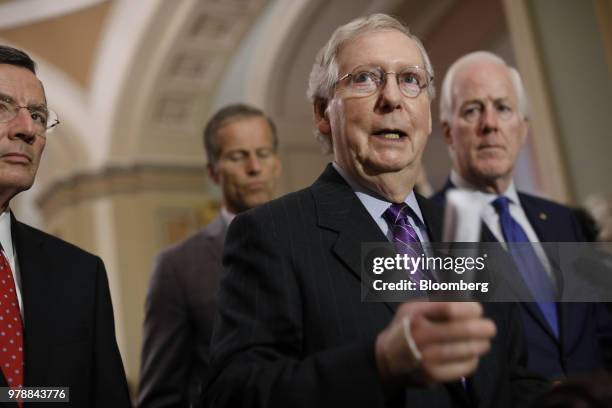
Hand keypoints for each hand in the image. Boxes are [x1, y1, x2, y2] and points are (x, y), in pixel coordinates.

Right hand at [375, 302, 495, 385]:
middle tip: (490, 328)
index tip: (478, 310)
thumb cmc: (404, 329)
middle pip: (461, 330)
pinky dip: (472, 361)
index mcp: (416, 316)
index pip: (449, 309)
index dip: (469, 309)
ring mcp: (427, 358)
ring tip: (484, 342)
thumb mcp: (411, 308)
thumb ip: (435, 302)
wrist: (387, 359)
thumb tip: (464, 299)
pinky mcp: (433, 375)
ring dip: (480, 345)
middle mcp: (421, 336)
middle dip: (482, 328)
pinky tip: (471, 356)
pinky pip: (463, 368)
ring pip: (465, 351)